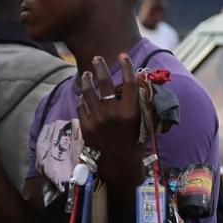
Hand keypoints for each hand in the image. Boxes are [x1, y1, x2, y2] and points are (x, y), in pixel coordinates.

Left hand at [77, 54, 143, 185]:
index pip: (129, 83)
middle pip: (104, 82)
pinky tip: (83, 95)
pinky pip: (81, 106)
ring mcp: (97, 120)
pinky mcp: (86, 127)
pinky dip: (82, 99)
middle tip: (97, 58)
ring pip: (88, 92)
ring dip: (87, 80)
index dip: (126, 66)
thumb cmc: (134, 143)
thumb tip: (136, 84)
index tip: (123, 55)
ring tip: (86, 74)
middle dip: (100, 67)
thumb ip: (138, 104)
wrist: (119, 166)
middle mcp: (113, 114)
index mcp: (130, 113)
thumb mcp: (141, 123)